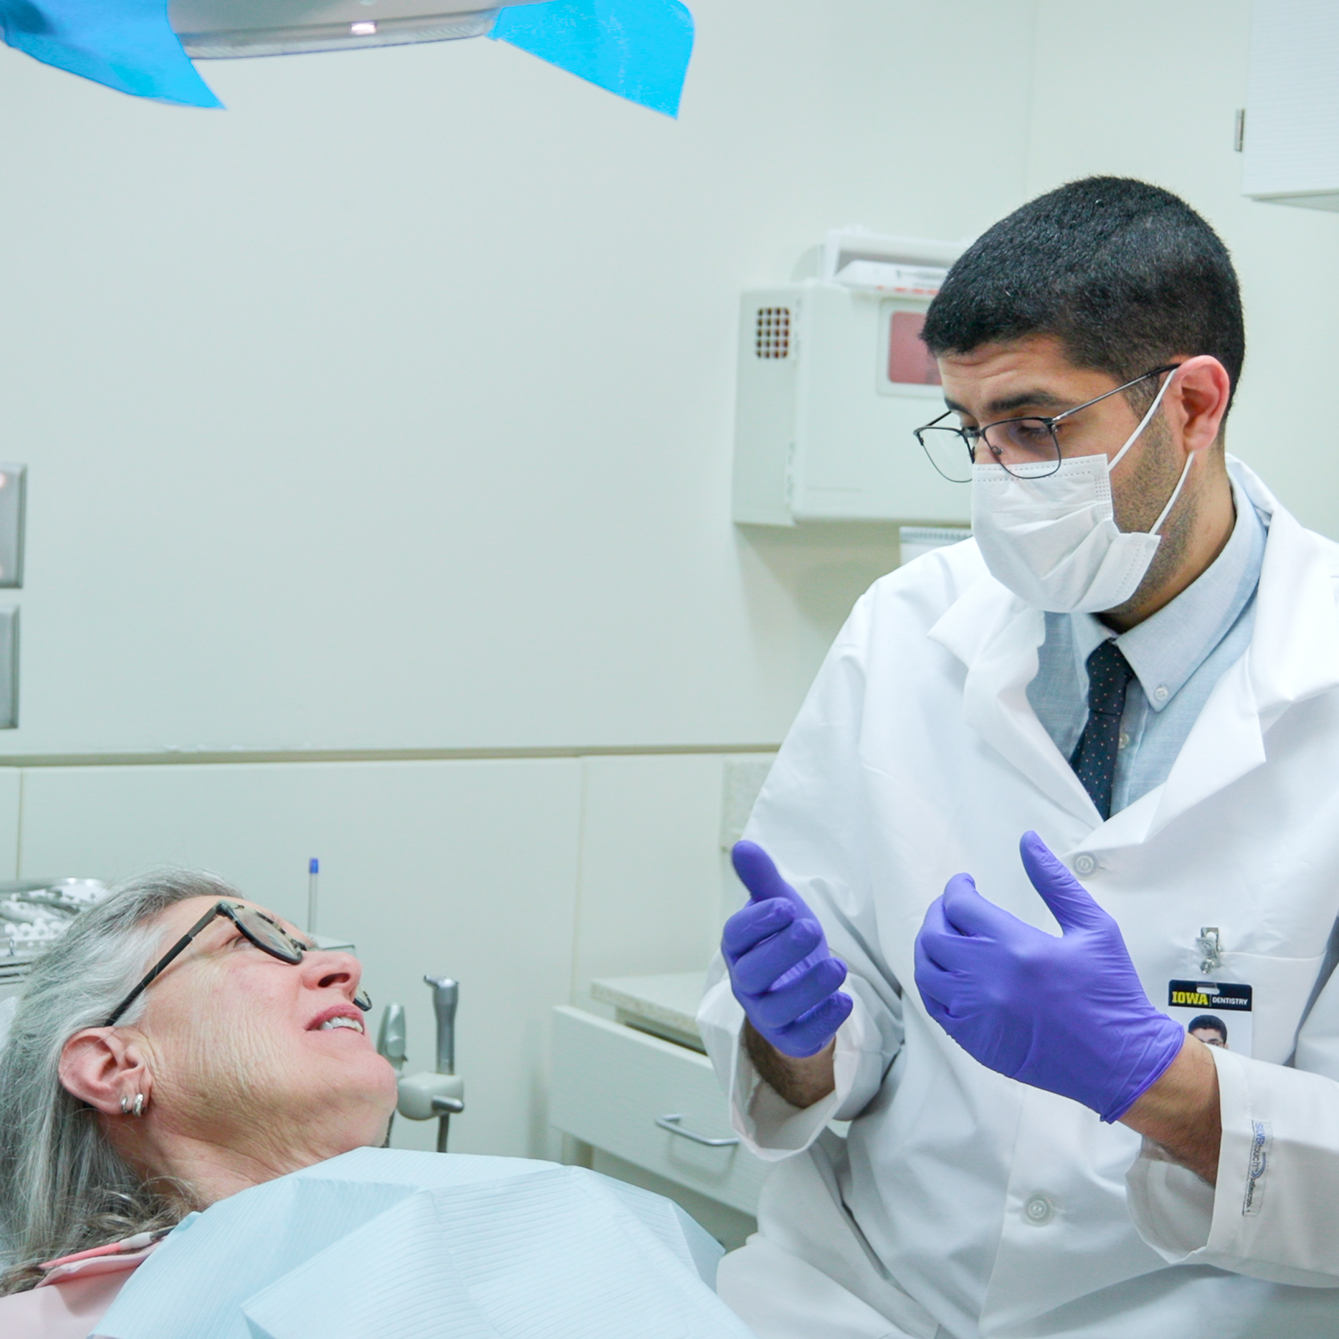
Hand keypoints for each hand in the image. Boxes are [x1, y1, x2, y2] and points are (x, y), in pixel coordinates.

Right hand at [722, 842, 851, 1058]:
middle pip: (751, 974)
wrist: (802, 989)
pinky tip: (844, 1000)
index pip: (736, 936)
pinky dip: (823, 1021)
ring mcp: (766, 1014)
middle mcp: (746, 983)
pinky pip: (801, 1038)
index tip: (785, 905)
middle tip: (811, 927)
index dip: (758, 922)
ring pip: (777, 1008)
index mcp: (739, 948)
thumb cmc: (785, 942)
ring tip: (836, 965)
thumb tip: (743, 846)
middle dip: (781, 951)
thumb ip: (763, 879)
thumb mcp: (779, 906)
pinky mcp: (791, 1037)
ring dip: (808, 987)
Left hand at [913, 831, 1184, 1121]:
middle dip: (939, 912)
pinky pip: (934, 1006)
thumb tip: (1028, 841)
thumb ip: (1054, 881)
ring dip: (929, 946)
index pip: (960, 905)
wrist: (1122, 1061)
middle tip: (954, 907)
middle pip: (934, 934)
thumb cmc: (1112, 992)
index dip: (958, 888)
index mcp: (1015, 947)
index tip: (967, 884)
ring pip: (926, 970)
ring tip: (946, 936)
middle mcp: (987, 980)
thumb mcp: (1093, 926)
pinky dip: (933, 983)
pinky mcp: (974, 1041)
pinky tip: (948, 972)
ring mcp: (976, 1013)